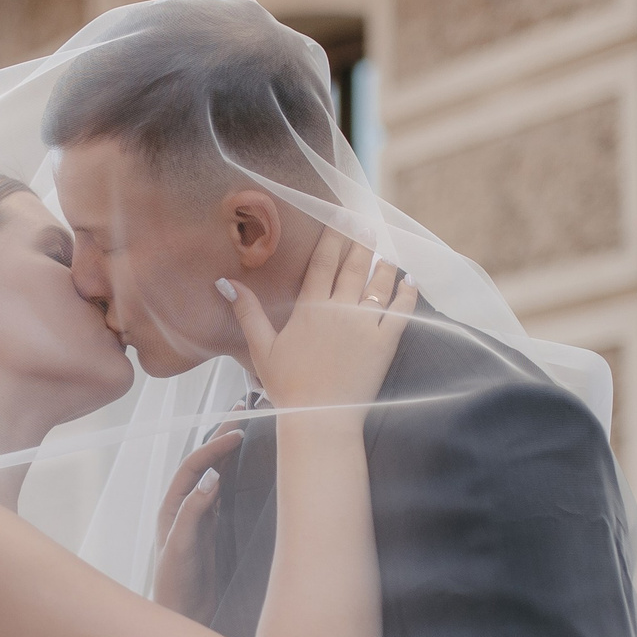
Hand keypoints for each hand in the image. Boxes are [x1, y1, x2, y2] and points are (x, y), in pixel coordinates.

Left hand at [153, 425, 241, 620]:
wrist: (183, 616)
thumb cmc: (175, 585)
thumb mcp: (181, 548)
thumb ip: (193, 514)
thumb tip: (211, 476)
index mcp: (172, 507)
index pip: (194, 466)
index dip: (214, 446)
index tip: (238, 432)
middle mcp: (184, 506)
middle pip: (204, 462)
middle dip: (221, 434)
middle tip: (243, 407)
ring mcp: (200, 516)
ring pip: (216, 473)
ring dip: (229, 449)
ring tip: (245, 425)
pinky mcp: (213, 528)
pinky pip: (225, 491)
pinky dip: (236, 472)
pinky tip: (247, 462)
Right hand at [223, 228, 415, 414]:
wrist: (319, 418)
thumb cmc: (287, 386)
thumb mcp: (260, 348)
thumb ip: (247, 311)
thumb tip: (225, 281)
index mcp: (310, 308)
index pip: (323, 262)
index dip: (332, 237)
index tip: (339, 218)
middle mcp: (340, 309)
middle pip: (353, 266)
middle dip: (360, 242)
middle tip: (366, 225)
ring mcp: (365, 325)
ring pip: (379, 283)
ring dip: (383, 264)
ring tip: (386, 251)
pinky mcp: (385, 343)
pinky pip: (401, 311)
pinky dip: (407, 293)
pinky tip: (410, 281)